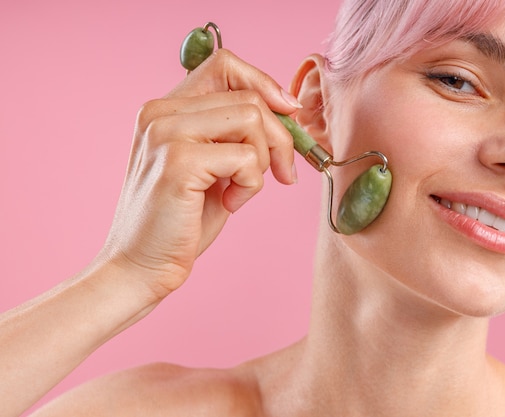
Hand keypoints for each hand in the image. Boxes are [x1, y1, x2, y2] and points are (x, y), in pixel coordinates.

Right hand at [100, 49, 299, 299]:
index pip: (224, 64)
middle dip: (281, 136)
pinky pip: (246, 158)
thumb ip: (236, 134)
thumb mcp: (212, 166)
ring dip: (262, 160)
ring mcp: (165, 133)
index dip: (264, 83)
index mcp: (164, 109)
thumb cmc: (180, 221)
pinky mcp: (178, 161)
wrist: (140, 267)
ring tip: (240, 191)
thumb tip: (288, 111)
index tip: (288, 113)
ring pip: (252, 118)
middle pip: (249, 96)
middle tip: (283, 173)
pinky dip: (251, 185)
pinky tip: (230, 204)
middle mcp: (159, 112)